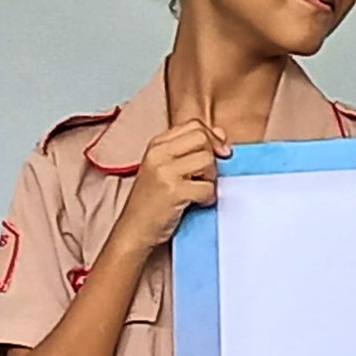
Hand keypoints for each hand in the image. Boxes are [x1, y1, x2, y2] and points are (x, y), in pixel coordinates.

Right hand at [121, 118, 226, 251]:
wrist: (133, 231)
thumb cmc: (153, 202)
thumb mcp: (165, 168)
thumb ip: (191, 148)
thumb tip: (222, 133)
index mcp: (156, 144)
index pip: (194, 124)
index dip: (212, 138)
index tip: (217, 155)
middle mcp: (158, 154)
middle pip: (202, 137)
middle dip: (212, 157)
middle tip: (206, 176)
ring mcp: (164, 172)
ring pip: (208, 160)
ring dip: (211, 178)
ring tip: (198, 191)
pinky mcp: (173, 192)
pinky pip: (207, 187)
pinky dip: (208, 197)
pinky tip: (197, 203)